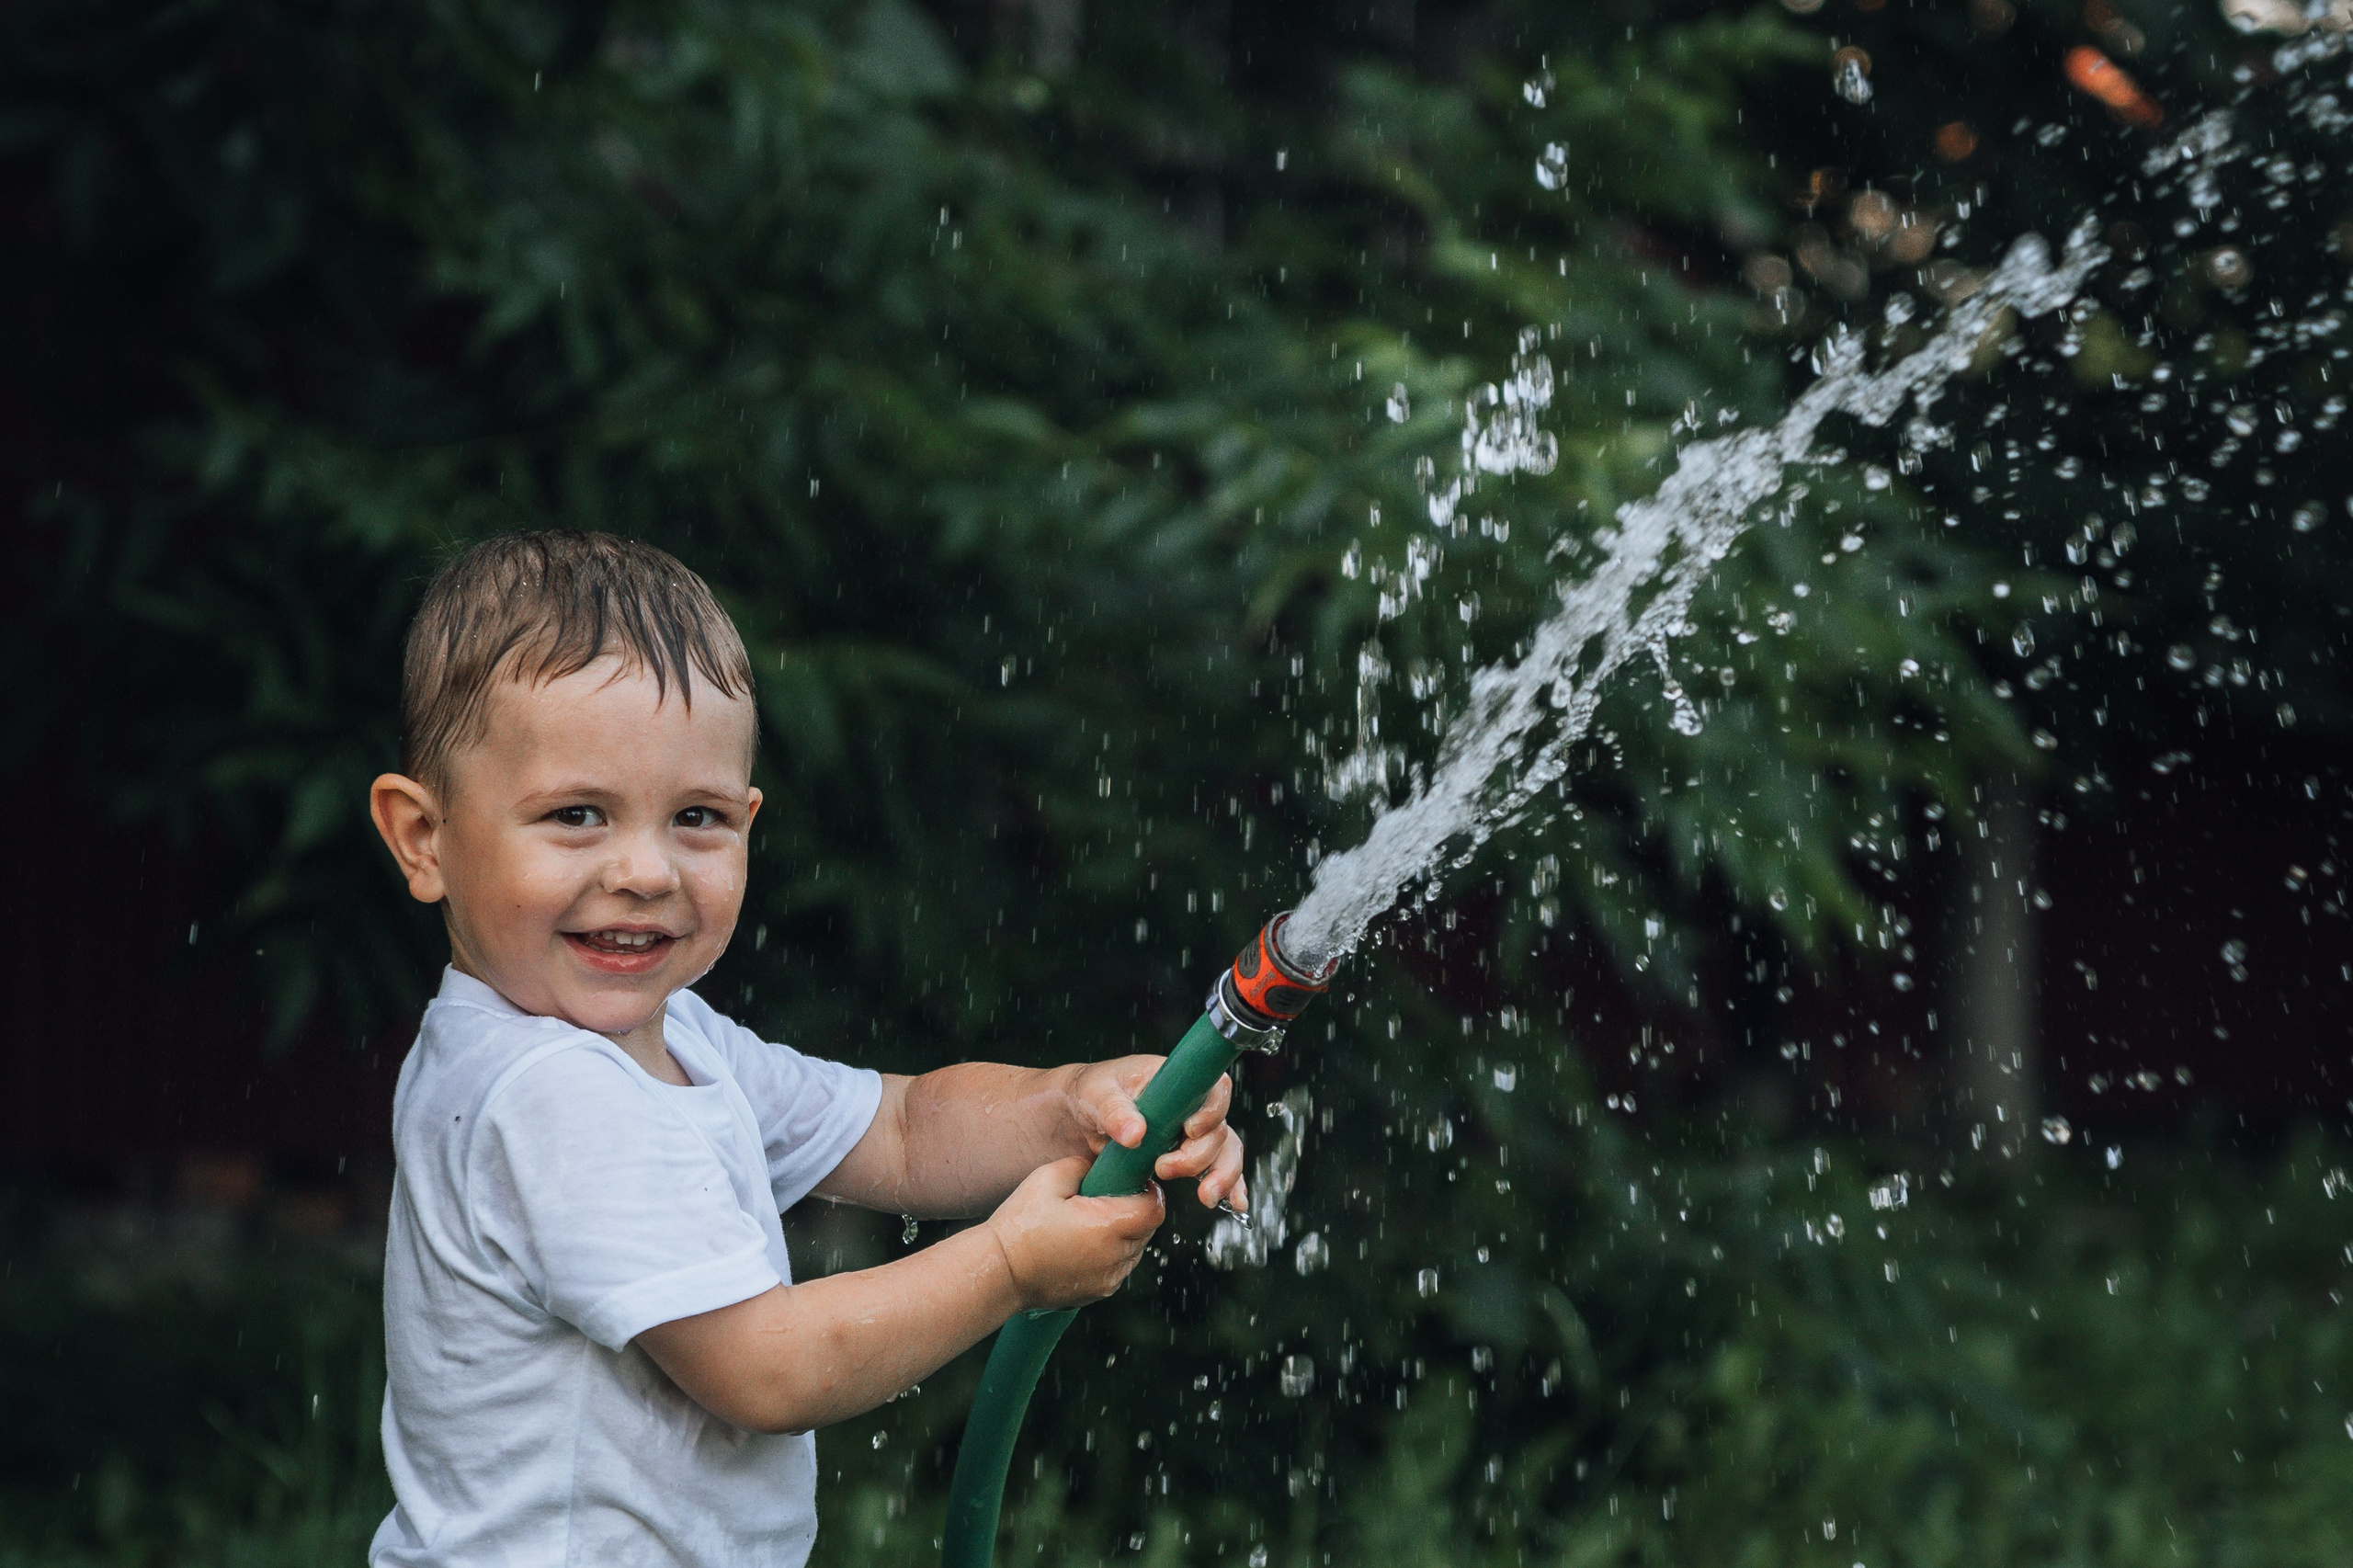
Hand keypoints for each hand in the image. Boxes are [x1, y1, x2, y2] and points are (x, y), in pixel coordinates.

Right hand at [985, 1156, 1164, 1310]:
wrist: (998, 1271)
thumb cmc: (1021, 1223)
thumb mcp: (1049, 1178)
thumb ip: (1082, 1165)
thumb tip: (1099, 1166)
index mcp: (1109, 1226)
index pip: (1154, 1208)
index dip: (1149, 1191)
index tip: (1134, 1181)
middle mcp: (1115, 1257)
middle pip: (1147, 1229)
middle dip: (1137, 1210)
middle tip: (1111, 1196)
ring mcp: (1108, 1279)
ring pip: (1135, 1250)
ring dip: (1125, 1233)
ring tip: (1095, 1220)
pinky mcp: (1098, 1292)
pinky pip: (1118, 1268)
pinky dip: (1111, 1253)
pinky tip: (1085, 1242)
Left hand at [1066, 1056, 1248, 1213]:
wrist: (1079, 1115)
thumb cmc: (1091, 1092)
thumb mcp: (1095, 1094)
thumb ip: (1114, 1111)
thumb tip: (1135, 1134)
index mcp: (1175, 1081)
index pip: (1212, 1090)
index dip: (1211, 1112)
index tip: (1191, 1131)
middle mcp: (1190, 1105)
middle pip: (1218, 1129)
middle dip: (1199, 1155)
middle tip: (1164, 1168)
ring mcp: (1190, 1130)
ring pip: (1223, 1151)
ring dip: (1221, 1176)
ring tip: (1205, 1197)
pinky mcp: (1186, 1153)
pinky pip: (1217, 1168)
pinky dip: (1229, 1186)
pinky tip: (1234, 1203)